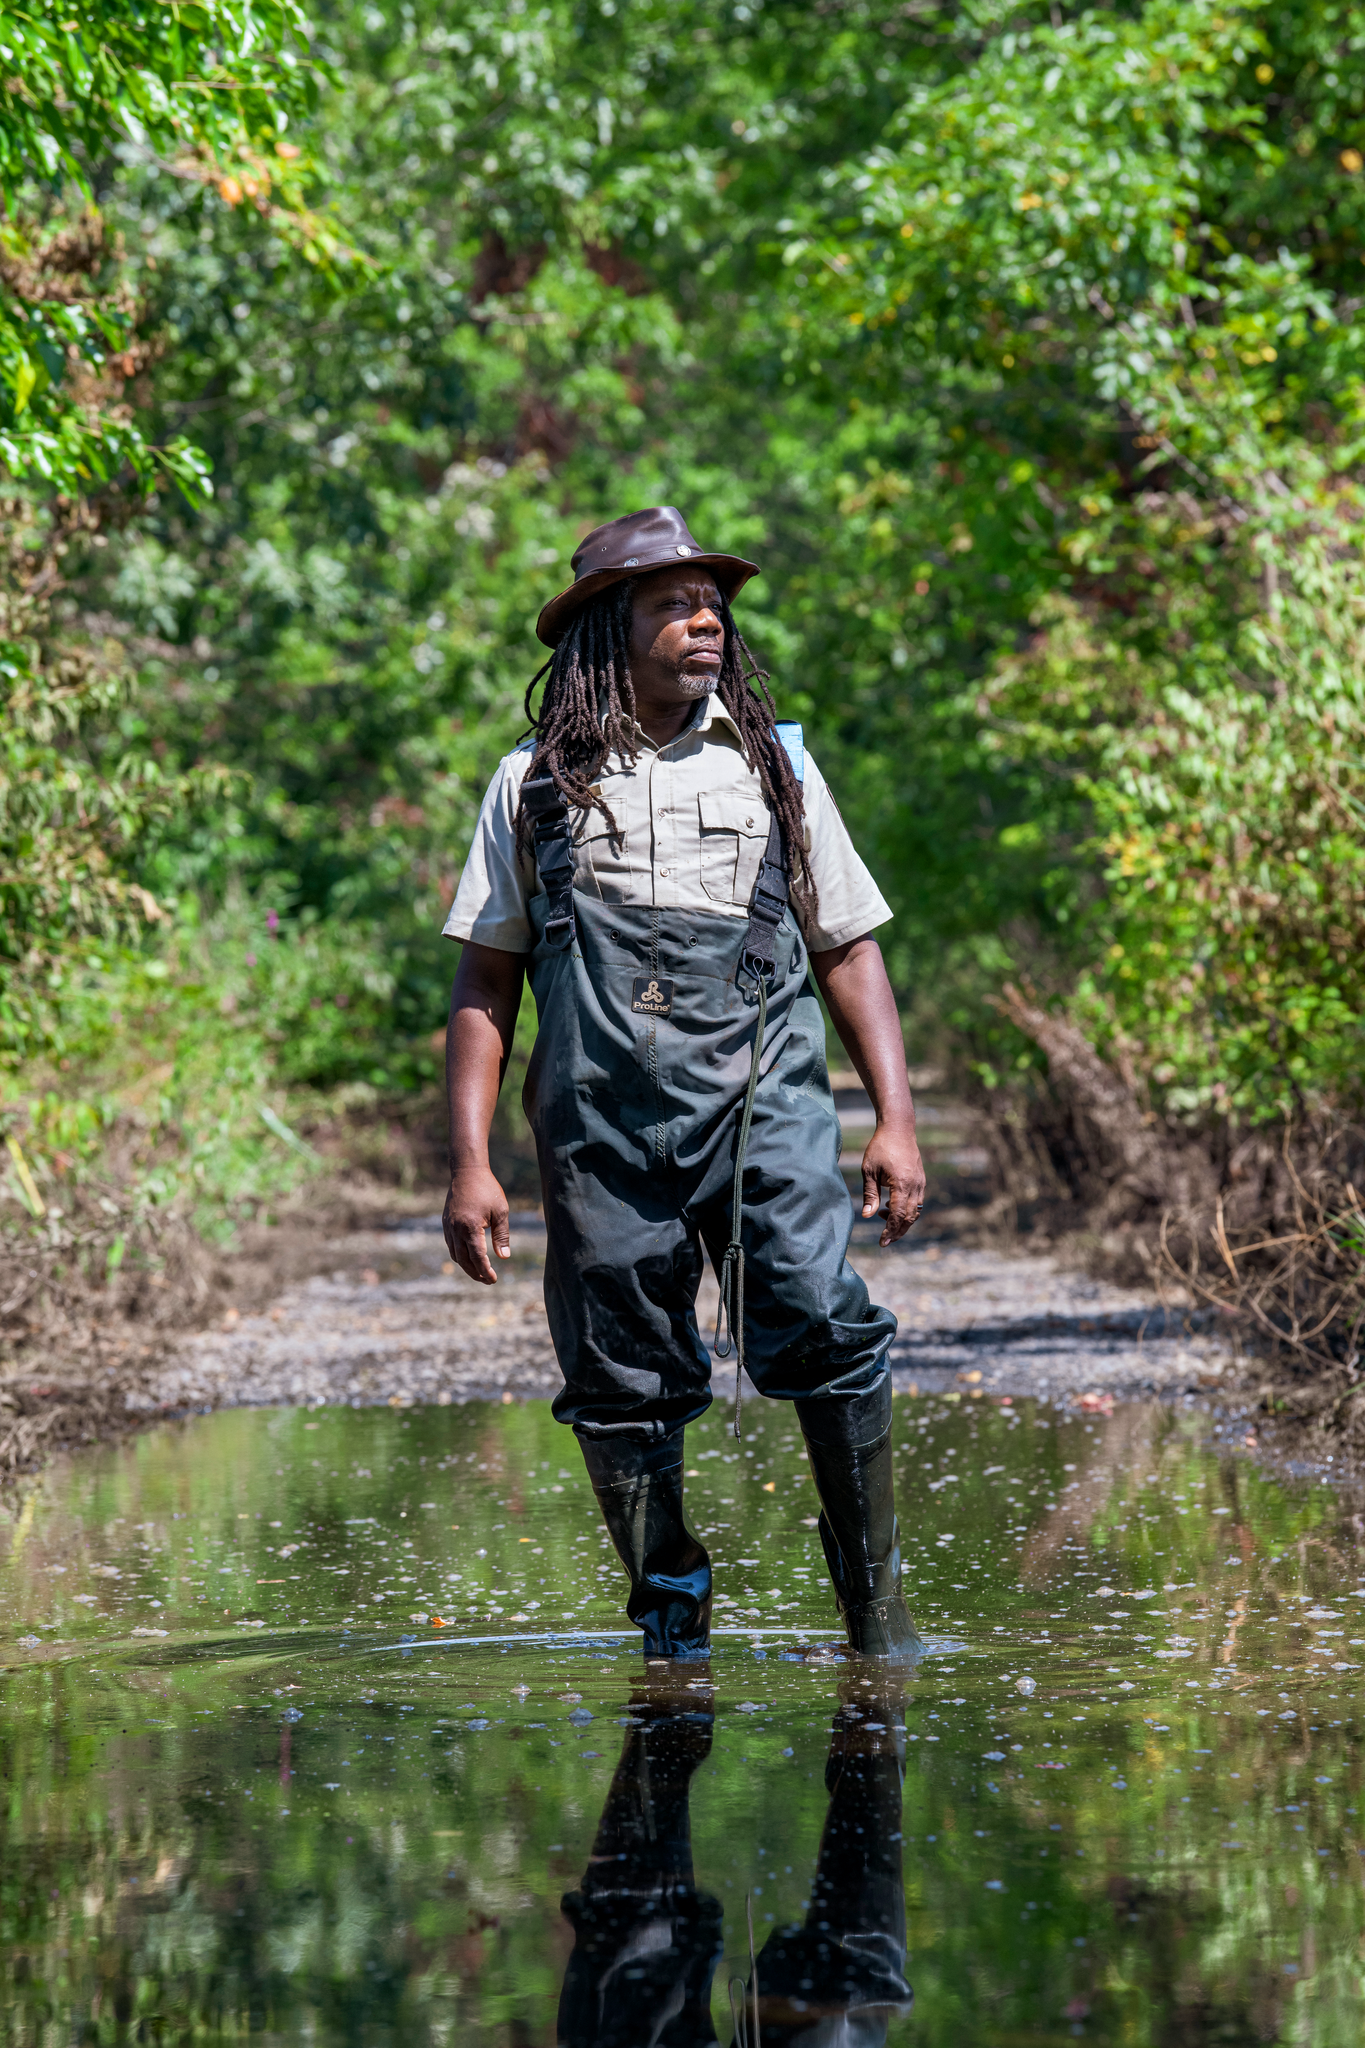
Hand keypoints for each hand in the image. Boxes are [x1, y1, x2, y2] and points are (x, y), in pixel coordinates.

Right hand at [443, 1165, 510, 1283]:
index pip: (477, 1257)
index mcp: (470, 1227)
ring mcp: (448, 1227)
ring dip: (466, 1267)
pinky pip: (451, 1245)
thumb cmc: (487, 1189)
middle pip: (464, 1260)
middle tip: (487, 1281)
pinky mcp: (445, 1223)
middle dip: (475, 1273)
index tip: (494, 1280)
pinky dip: (459, 1255)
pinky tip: (469, 1258)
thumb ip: (501, 1235)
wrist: (467, 1172)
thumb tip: (504, 1257)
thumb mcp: (500, 1212)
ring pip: (455, 1255)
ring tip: (479, 1272)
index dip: (485, 1271)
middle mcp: (456, 1229)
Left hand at [860, 1123, 926, 1246]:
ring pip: (915, 1211)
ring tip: (884, 1220)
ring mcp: (920, 1183)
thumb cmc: (880, 1147)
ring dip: (902, 1221)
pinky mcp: (921, 1180)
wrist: (899, 1129)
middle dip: (898, 1231)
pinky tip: (891, 1206)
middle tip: (885, 1241)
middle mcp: (915, 1185)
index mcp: (902, 1183)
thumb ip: (870, 1194)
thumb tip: (866, 1216)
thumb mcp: (869, 1170)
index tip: (882, 1242)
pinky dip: (906, 1210)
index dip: (890, 1231)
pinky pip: (917, 1202)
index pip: (898, 1215)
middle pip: (910, 1218)